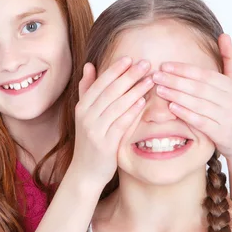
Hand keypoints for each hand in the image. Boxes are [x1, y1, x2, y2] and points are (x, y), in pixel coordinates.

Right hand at [70, 57, 153, 187]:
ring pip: (116, 105)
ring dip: (135, 90)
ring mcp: (94, 130)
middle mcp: (86, 116)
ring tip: (150, 80)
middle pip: (110, 91)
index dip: (115, 70)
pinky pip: (120, 124)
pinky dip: (131, 111)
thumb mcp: (85, 115)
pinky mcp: (105, 144)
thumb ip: (87, 90)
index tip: (130, 58)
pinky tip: (143, 102)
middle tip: (145, 64)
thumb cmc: (90, 141)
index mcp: (82, 107)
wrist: (85, 172)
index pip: (100, 83)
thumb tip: (89, 65)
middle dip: (129, 76)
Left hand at [152, 34, 231, 159]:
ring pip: (198, 104)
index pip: (204, 75)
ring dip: (177, 96)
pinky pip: (201, 122)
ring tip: (159, 89)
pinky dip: (186, 114)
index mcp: (231, 85)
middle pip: (199, 88)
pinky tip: (171, 107)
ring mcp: (226, 117)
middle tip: (156, 76)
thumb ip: (230, 58)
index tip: (164, 65)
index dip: (184, 69)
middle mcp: (230, 100)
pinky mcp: (221, 133)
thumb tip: (225, 35)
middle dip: (175, 81)